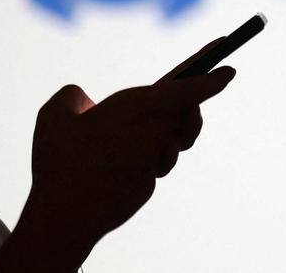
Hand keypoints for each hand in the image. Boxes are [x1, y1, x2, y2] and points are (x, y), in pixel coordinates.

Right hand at [24, 41, 235, 249]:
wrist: (65, 215)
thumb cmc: (59, 162)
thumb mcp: (55, 115)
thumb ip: (73, 97)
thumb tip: (86, 101)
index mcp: (138, 106)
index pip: (187, 88)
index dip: (212, 78)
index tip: (230, 70)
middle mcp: (154, 131)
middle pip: (186, 115)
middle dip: (187, 112)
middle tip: (176, 109)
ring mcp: (155, 160)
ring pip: (171, 144)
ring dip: (157, 142)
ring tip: (124, 145)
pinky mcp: (150, 183)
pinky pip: (151, 167)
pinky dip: (137, 164)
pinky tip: (112, 171)